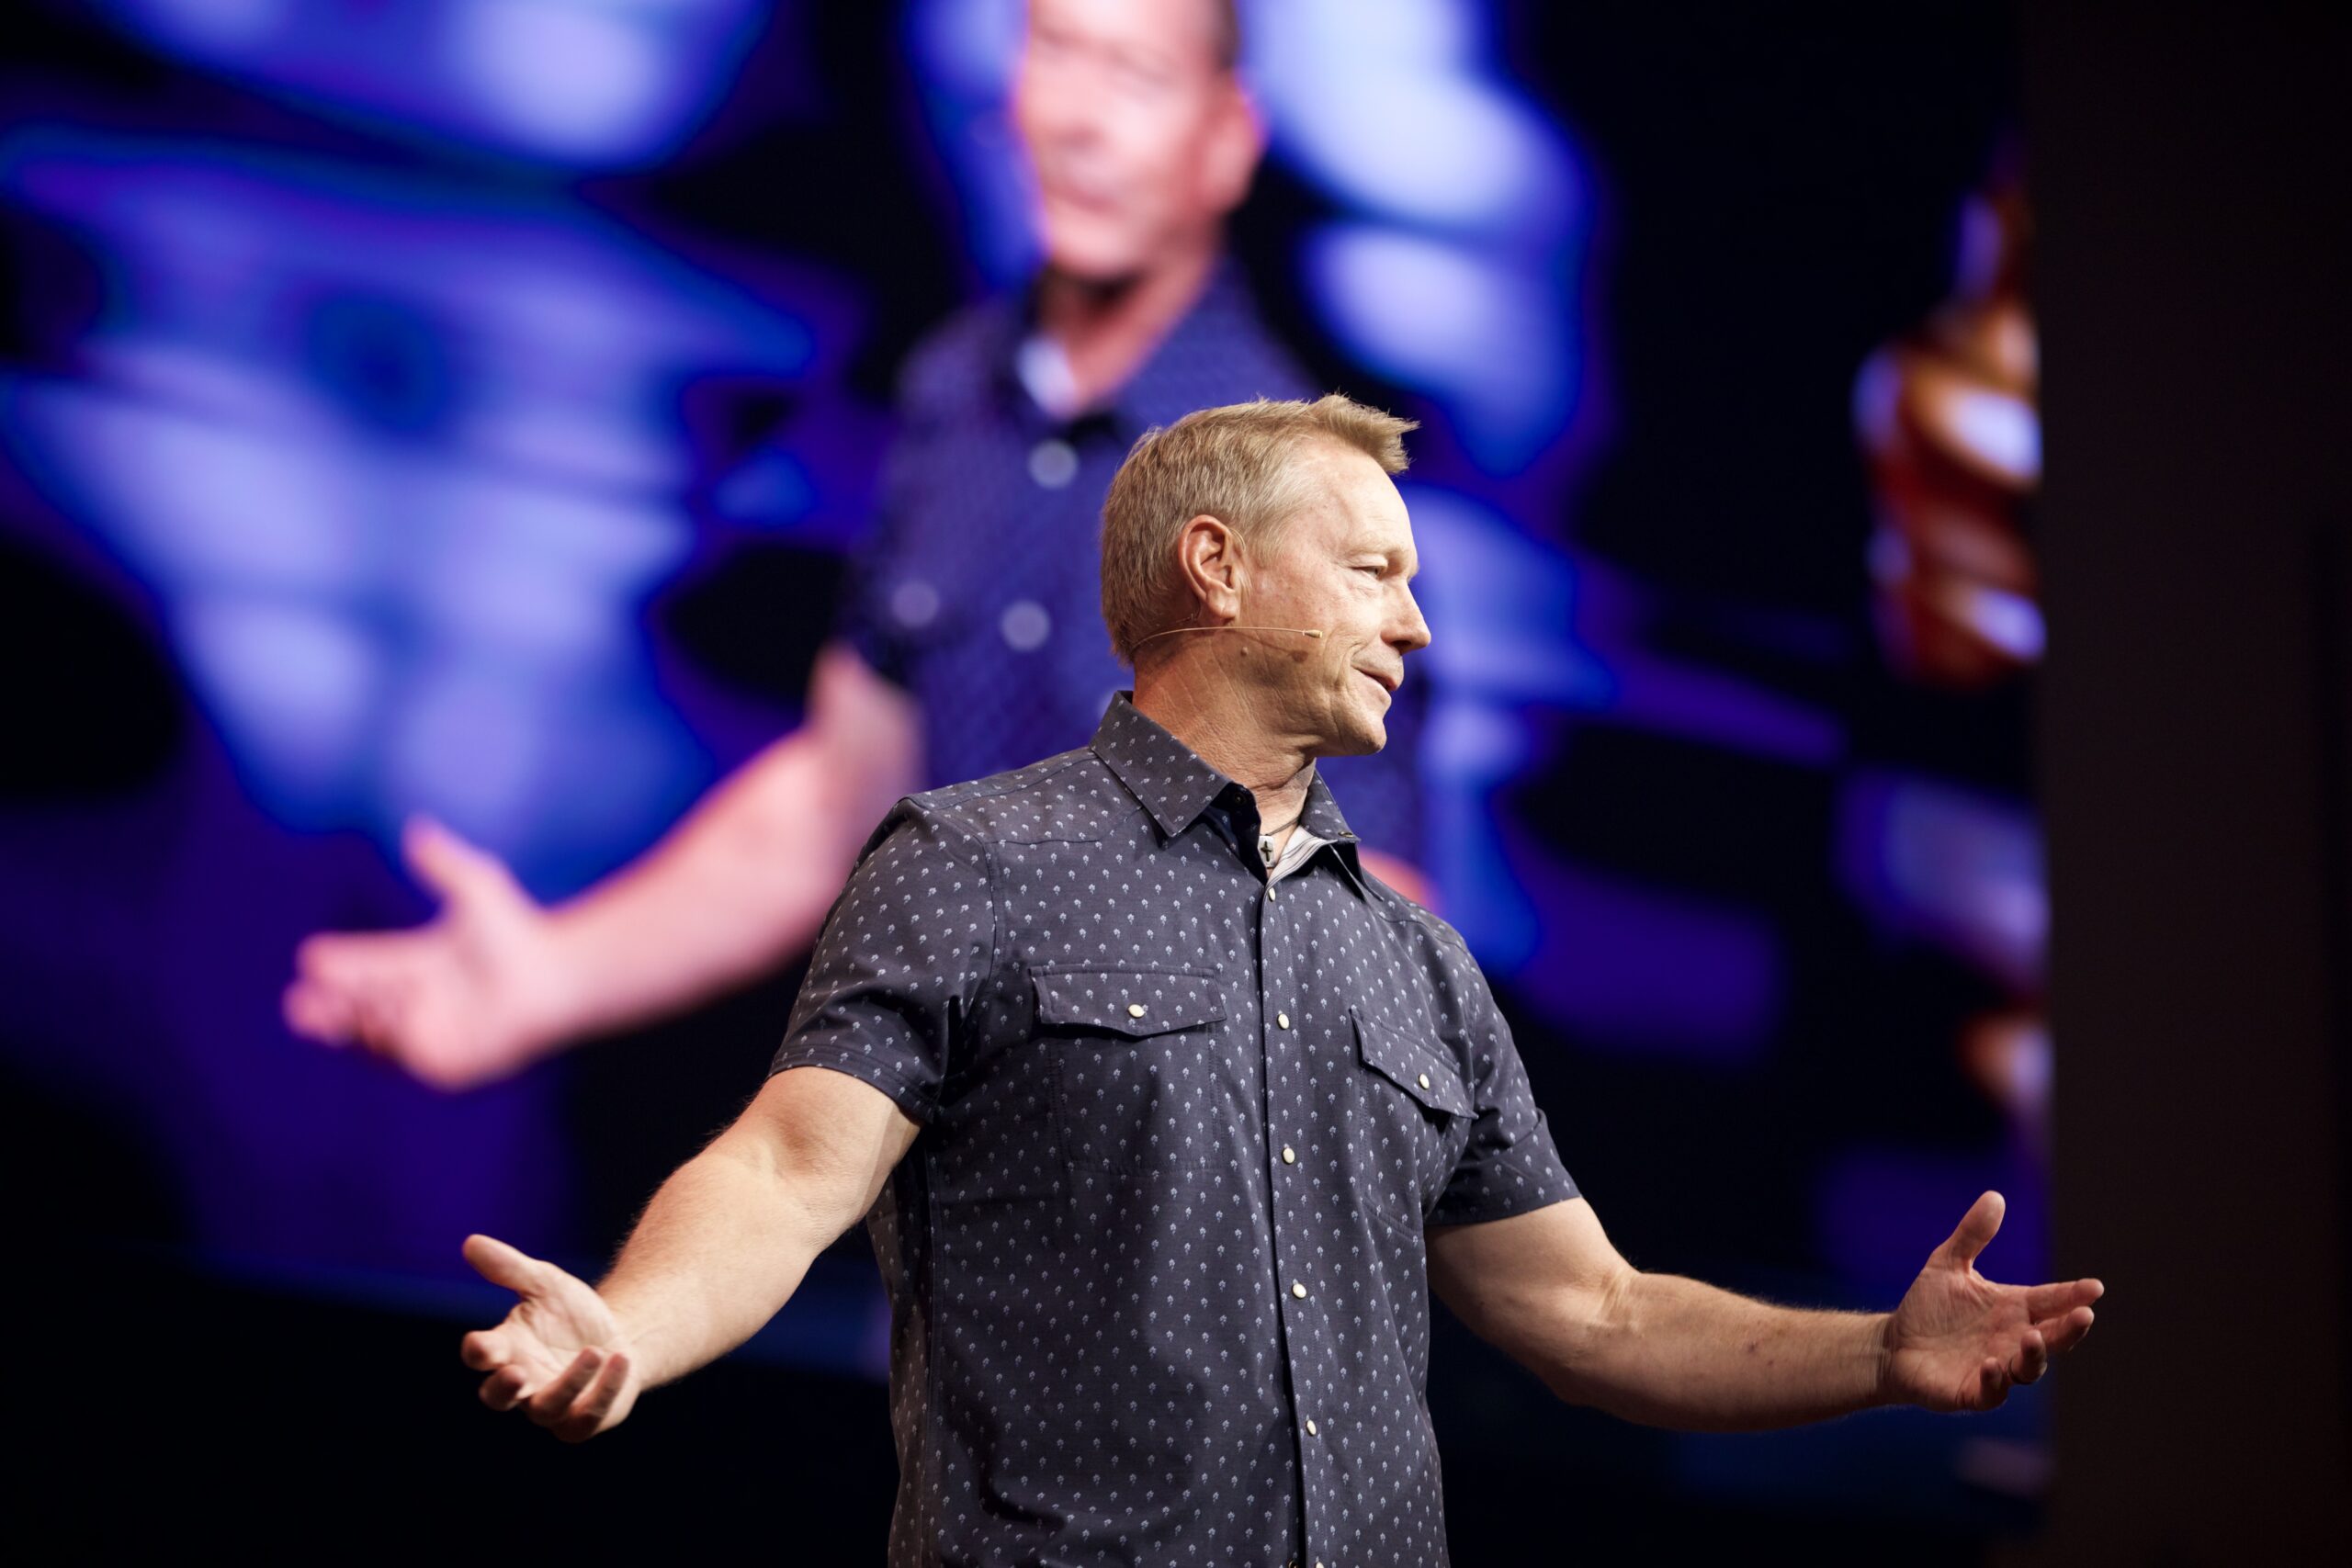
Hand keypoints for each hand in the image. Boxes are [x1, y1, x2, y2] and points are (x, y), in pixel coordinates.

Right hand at [284, 817, 571, 1089]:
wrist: (556, 974)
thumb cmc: (521, 932)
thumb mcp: (477, 889)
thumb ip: (444, 862)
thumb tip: (416, 829)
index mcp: (417, 965)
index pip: (364, 966)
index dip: (337, 964)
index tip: (310, 955)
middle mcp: (418, 1003)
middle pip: (356, 1008)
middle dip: (323, 1007)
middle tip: (299, 1001)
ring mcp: (430, 1035)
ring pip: (372, 1033)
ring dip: (349, 1020)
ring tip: (329, 1005)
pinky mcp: (446, 1063)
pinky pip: (403, 1055)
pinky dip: (385, 1037)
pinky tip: (378, 1016)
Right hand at [460, 1235, 640, 1442]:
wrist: (618, 1336)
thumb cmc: (570, 1312)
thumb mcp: (545, 1282)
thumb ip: (510, 1268)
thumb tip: (471, 1242)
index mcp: (507, 1349)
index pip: (480, 1356)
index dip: (478, 1352)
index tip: (482, 1344)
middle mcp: (523, 1382)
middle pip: (497, 1398)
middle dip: (504, 1388)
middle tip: (517, 1372)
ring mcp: (552, 1406)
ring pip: (547, 1408)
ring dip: (569, 1383)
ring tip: (594, 1352)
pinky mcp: (584, 1419)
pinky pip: (589, 1416)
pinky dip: (605, 1390)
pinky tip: (620, 1359)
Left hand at [1882, 1191, 2101, 1411]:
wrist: (1892, 1345)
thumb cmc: (1928, 1307)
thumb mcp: (1947, 1264)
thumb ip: (1972, 1235)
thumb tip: (1995, 1196)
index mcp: (2013, 1309)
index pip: (2052, 1301)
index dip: (2074, 1295)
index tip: (2095, 1287)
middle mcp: (2012, 1340)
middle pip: (2053, 1338)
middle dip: (2070, 1329)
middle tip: (2085, 1315)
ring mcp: (1996, 1368)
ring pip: (2029, 1368)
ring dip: (2035, 1355)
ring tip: (2032, 1338)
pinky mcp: (1972, 1392)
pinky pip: (1991, 1393)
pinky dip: (1995, 1382)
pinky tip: (1992, 1365)